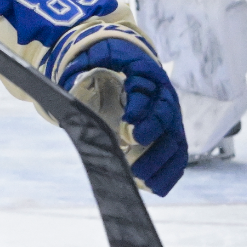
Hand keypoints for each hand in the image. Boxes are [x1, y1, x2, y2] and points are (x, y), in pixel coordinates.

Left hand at [58, 33, 185, 195]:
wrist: (129, 68)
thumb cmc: (111, 65)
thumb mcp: (98, 57)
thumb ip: (86, 65)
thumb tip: (68, 81)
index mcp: (147, 75)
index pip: (147, 93)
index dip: (140, 111)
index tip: (128, 129)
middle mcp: (164, 97)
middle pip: (165, 119)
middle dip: (151, 138)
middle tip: (133, 159)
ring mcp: (171, 118)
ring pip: (175, 141)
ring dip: (160, 162)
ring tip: (140, 179)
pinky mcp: (172, 136)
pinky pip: (178, 156)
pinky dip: (169, 173)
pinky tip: (156, 189)